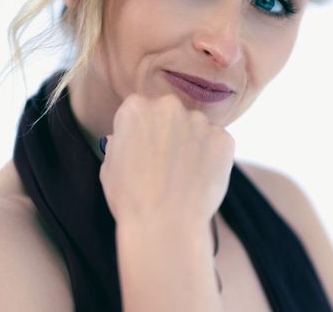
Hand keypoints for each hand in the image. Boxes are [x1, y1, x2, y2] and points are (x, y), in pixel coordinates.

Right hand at [99, 93, 234, 228]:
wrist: (166, 226)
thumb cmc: (132, 200)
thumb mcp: (109, 168)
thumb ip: (118, 144)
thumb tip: (123, 138)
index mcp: (135, 108)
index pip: (140, 109)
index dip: (142, 131)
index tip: (144, 149)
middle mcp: (168, 106)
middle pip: (169, 113)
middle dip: (168, 131)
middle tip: (166, 162)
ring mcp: (199, 121)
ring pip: (196, 127)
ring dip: (192, 143)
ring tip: (184, 175)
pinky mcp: (223, 137)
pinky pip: (217, 142)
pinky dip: (212, 156)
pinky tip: (201, 179)